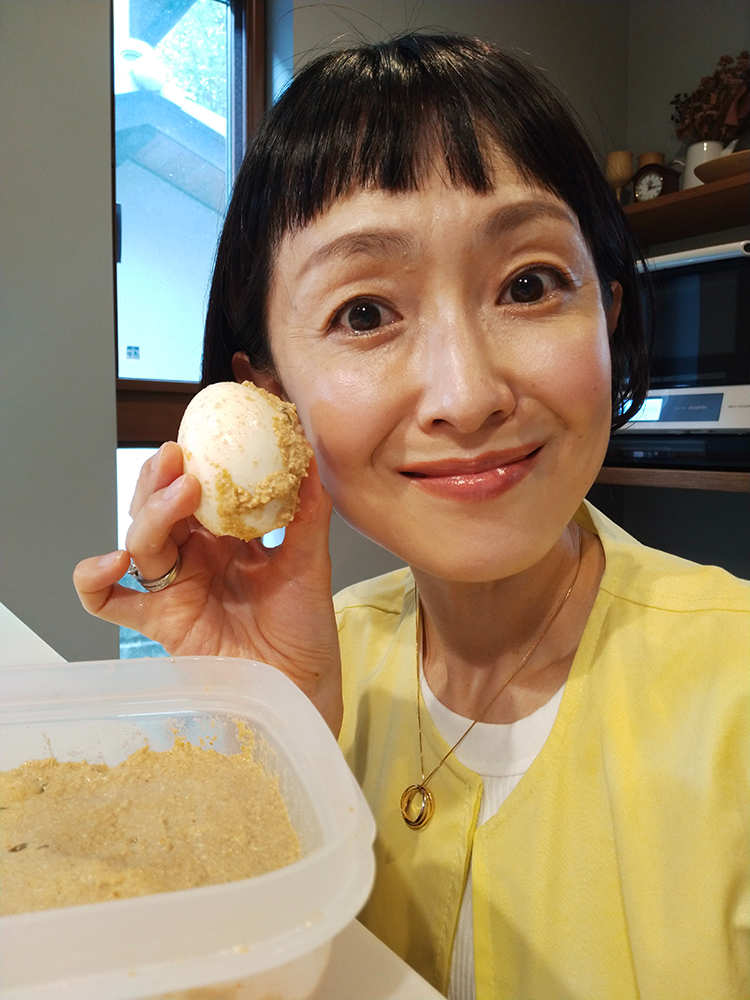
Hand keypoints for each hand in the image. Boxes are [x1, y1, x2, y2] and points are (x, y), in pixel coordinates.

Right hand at [73, 442, 342, 731]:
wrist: (302, 686)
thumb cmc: (306, 628)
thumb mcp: (312, 563)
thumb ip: (308, 512)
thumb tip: (307, 457)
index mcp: (227, 537)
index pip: (197, 492)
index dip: (192, 466)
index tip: (201, 442)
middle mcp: (195, 557)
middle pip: (160, 509)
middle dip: (162, 480)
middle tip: (177, 458)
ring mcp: (174, 588)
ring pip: (141, 542)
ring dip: (150, 515)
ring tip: (178, 497)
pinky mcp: (160, 622)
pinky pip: (110, 603)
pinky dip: (94, 581)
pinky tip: (110, 563)